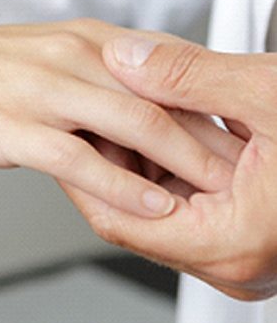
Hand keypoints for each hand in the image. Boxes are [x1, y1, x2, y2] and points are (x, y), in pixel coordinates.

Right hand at [0, 21, 235, 217]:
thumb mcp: (36, 61)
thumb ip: (86, 80)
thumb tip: (126, 110)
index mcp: (80, 38)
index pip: (167, 67)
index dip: (209, 103)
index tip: (238, 135)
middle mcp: (70, 54)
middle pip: (165, 94)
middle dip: (214, 136)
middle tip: (250, 170)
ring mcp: (41, 89)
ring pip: (136, 124)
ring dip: (186, 163)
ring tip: (222, 195)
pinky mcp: (13, 126)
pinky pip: (82, 160)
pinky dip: (125, 187)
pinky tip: (152, 209)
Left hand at [62, 32, 276, 300]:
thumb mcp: (269, 94)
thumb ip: (189, 77)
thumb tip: (125, 59)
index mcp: (232, 242)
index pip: (117, 219)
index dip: (83, 170)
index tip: (65, 130)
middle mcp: (235, 262)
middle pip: (134, 215)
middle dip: (109, 159)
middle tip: (85, 110)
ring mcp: (244, 255)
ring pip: (159, 210)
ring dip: (137, 161)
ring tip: (120, 111)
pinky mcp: (251, 235)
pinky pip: (188, 206)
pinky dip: (167, 168)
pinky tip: (161, 127)